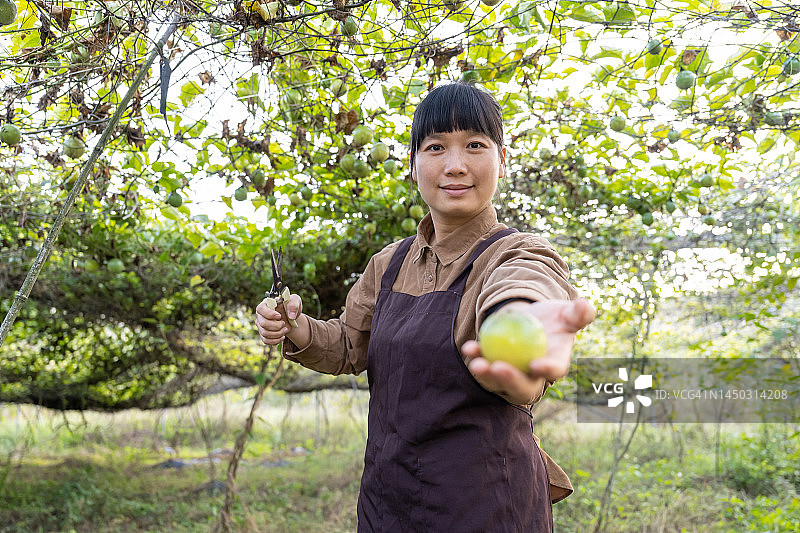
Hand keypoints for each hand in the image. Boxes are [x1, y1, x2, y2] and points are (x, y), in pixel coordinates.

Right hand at [255, 293, 302, 344]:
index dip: (269, 314)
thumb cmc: (291, 307)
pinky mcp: (263, 334)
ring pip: (265, 333)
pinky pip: (266, 340)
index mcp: (266, 304)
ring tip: (285, 330)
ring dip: (278, 333)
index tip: (279, 316)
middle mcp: (260, 315)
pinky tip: (282, 337)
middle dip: (276, 326)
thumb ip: (294, 304)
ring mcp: (260, 325)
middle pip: (263, 323)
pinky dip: (276, 340)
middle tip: (284, 323)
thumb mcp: (295, 301)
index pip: (260, 309)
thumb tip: (291, 316)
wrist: (292, 318)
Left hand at [462, 298, 595, 403]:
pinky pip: (485, 368)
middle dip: (510, 381)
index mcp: (555, 364)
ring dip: (486, 376)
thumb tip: (585, 305)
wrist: (531, 320)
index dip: (546, 370)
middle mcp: (534, 378)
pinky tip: (469, 347)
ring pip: (499, 383)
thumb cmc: (554, 318)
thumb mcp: (567, 312)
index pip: (553, 371)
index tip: (535, 364)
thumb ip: (579, 312)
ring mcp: (512, 377)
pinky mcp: (495, 369)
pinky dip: (477, 358)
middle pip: (523, 387)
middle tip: (498, 367)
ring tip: (476, 363)